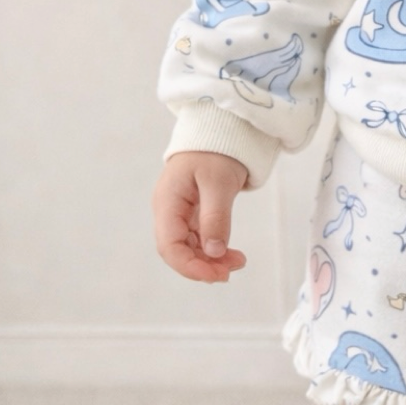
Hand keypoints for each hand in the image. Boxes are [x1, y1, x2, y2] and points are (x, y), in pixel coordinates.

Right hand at [153, 151, 248, 282]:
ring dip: (210, 260)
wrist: (221, 129)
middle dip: (202, 266)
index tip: (215, 275)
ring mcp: (180, 212)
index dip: (189, 266)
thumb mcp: (219, 182)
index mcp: (168, 202)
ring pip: (189, 247)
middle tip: (231, 272)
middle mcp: (169, 210)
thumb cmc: (217, 150)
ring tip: (237, 262)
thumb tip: (214, 252)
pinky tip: (230, 254)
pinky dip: (213, 249)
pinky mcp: (193, 212)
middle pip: (177, 250)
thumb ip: (215, 217)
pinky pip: (198, 238)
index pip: (169, 245)